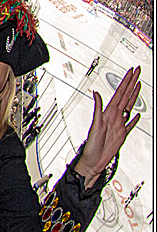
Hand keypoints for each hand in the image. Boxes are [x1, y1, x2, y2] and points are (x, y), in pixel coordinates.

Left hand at [74, 66, 141, 187]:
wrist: (94, 160)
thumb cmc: (92, 145)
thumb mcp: (95, 125)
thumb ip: (97, 108)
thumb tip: (96, 93)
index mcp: (109, 112)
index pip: (120, 93)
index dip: (126, 81)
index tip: (131, 71)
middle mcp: (114, 116)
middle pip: (126, 96)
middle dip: (132, 83)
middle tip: (138, 72)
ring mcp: (119, 124)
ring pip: (129, 106)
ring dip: (134, 95)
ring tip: (139, 85)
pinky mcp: (122, 134)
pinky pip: (131, 123)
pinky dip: (135, 118)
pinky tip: (137, 114)